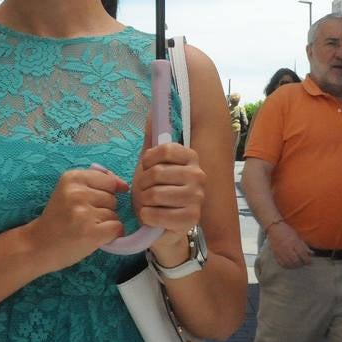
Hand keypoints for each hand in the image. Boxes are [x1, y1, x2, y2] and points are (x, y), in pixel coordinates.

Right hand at [26, 168, 128, 272]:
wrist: (37, 246)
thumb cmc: (57, 219)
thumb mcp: (69, 191)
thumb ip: (94, 182)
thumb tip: (124, 185)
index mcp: (72, 178)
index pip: (108, 180)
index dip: (105, 193)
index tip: (91, 203)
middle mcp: (77, 192)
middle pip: (112, 198)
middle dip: (104, 209)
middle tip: (82, 218)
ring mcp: (84, 212)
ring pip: (115, 214)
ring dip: (105, 224)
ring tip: (85, 228)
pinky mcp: (91, 232)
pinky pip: (117, 228)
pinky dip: (111, 235)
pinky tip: (95, 238)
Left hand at [131, 143, 205, 258]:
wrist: (163, 226)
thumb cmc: (156, 192)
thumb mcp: (151, 165)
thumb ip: (152, 141)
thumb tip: (151, 115)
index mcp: (191, 158)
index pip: (165, 149)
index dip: (148, 160)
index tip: (146, 168)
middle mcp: (199, 176)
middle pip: (157, 172)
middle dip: (142, 184)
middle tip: (145, 191)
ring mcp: (197, 198)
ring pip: (155, 194)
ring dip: (143, 201)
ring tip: (148, 204)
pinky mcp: (191, 218)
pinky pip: (156, 214)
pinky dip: (146, 216)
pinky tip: (151, 216)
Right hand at [266, 220, 312, 268]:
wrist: (274, 228)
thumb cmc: (287, 231)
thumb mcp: (297, 236)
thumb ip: (304, 246)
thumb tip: (311, 254)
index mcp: (294, 242)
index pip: (302, 254)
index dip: (307, 260)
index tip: (309, 262)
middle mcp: (287, 248)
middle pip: (296, 260)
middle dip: (301, 263)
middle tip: (304, 263)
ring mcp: (280, 251)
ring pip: (289, 263)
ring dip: (295, 266)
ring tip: (297, 264)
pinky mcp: (275, 254)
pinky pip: (282, 263)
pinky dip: (287, 266)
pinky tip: (290, 265)